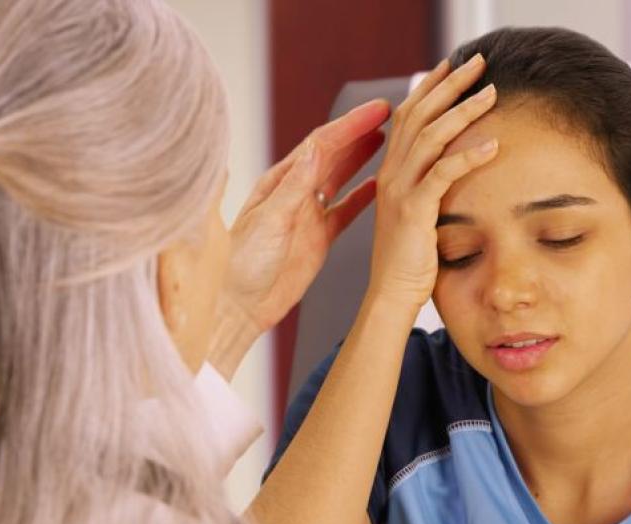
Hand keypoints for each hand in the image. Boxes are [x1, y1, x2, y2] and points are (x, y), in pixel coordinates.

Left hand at [224, 100, 390, 335]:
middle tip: (391, 115)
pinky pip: (345, 212)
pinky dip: (363, 198)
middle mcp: (294, 194)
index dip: (351, 125)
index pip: (321, 144)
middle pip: (334, 155)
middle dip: (360, 132)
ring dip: (362, 158)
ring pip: (341, 178)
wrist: (239, 306)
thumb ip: (294, 186)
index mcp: (279, 182)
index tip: (378, 110)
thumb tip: (316, 149)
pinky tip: (379, 187)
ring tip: (387, 140)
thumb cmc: (242, 264)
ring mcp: (307, 216)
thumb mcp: (269, 220)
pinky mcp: (317, 240)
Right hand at [367, 53, 498, 309]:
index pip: (407, 115)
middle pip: (419, 114)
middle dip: (449, 84)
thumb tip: (452, 169)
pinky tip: (493, 145)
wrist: (390, 294)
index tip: (451, 65)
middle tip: (477, 62)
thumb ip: (428, 188)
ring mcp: (399, 190)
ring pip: (431, 136)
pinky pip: (443, 173)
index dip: (429, 86)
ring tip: (492, 93)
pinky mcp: (413, 211)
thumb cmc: (410, 261)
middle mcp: (391, 174)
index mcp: (390, 172)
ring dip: (463, 111)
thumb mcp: (417, 215)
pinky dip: (469, 156)